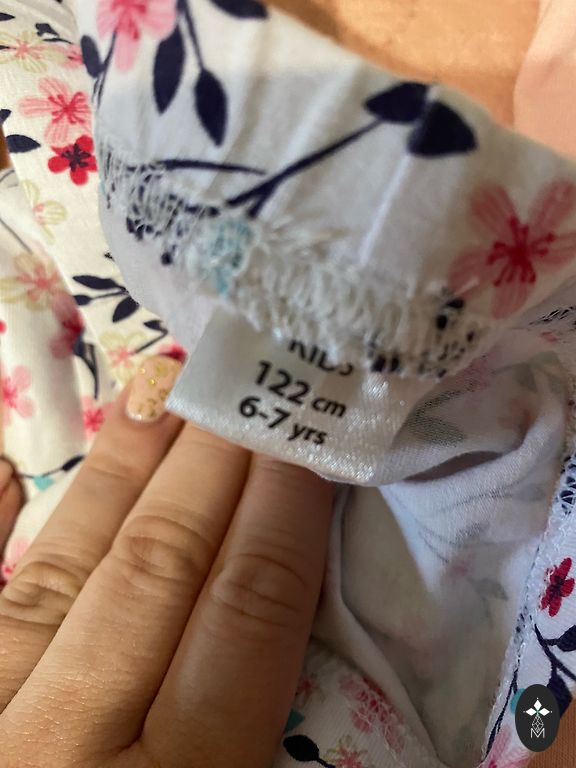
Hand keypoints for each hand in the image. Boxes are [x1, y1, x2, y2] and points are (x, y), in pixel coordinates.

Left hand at [0, 356, 333, 767]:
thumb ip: (267, 718)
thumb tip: (282, 585)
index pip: (248, 613)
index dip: (284, 514)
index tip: (302, 440)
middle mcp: (72, 744)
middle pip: (159, 568)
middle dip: (209, 466)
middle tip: (238, 387)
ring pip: (63, 571)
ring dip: (117, 475)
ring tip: (156, 397)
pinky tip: (10, 470)